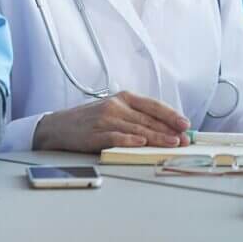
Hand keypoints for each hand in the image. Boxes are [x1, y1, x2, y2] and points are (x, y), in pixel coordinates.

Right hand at [34, 93, 191, 151]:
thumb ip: (135, 116)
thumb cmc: (89, 120)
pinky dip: (130, 140)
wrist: (58, 126)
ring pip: (137, 129)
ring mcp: (105, 119)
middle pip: (148, 119)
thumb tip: (164, 128)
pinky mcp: (95, 133)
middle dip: (169, 130)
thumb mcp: (114, 110)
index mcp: (124, 98)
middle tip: (184, 139)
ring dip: (156, 137)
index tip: (185, 124)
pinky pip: (116, 137)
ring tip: (172, 143)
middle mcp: (116, 106)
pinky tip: (141, 143)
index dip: (171, 115)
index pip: (153, 105)